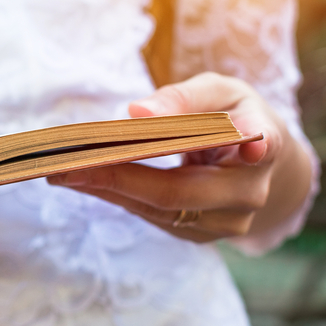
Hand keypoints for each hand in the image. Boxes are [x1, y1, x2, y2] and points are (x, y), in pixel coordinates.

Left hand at [47, 72, 312, 242]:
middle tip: (69, 163)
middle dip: (120, 176)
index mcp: (265, 143)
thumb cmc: (232, 113)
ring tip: (60, 170)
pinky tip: (81, 180)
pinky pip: (151, 216)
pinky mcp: (199, 234)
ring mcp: (225, 222)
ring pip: (159, 209)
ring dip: (106, 189)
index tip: (249, 143)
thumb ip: (184, 98)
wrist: (256, 159)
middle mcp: (250, 192)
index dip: (253, 145)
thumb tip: (138, 114)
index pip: (262, 146)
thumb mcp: (218, 91)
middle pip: (182, 191)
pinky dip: (115, 195)